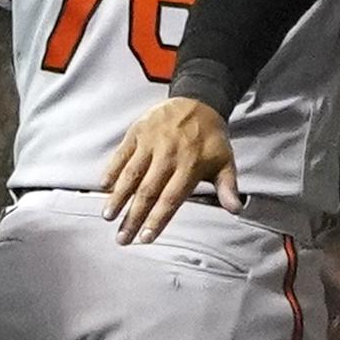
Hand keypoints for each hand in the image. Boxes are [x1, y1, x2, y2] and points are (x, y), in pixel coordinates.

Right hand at [100, 100, 235, 244]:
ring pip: (131, 174)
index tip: (145, 238)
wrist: (198, 100)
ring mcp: (150, 143)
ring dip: (118, 196)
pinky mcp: (137, 132)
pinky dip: (112, 169)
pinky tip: (103, 186)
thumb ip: (228, 186)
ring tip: (107, 216)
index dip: (157, 220)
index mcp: (189, 166)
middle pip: (147, 192)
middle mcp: (168, 156)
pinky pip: (122, 153)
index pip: (170, 199)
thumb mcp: (225, 161)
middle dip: (133, 217)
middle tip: (121, 238)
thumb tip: (236, 209)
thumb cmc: (211, 138)